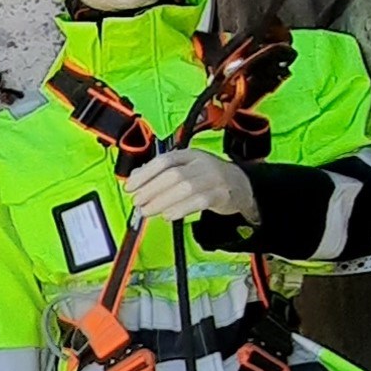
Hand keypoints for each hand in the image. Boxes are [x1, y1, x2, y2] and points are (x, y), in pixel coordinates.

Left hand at [124, 149, 258, 226]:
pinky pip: (199, 202)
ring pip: (185, 188)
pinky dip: (180, 209)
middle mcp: (201, 164)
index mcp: (189, 155)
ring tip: (147, 211)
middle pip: (173, 175)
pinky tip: (168, 215)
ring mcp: (213, 178)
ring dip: (162, 201)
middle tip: (137, 202)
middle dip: (151, 189)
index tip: (130, 186)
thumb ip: (160, 173)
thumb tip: (134, 178)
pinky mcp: (221, 195)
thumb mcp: (185, 168)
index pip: (164, 160)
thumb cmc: (207, 177)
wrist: (240, 185)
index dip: (144, 174)